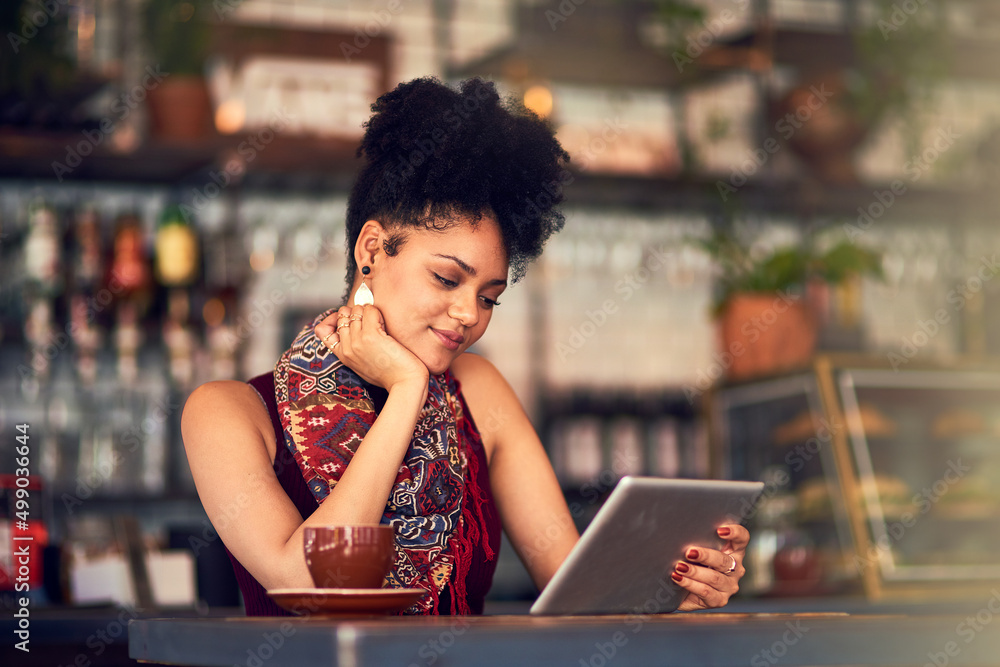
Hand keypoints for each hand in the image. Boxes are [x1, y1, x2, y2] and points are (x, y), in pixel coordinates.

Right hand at [314, 305, 428, 397]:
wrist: (405, 383)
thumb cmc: (390, 374)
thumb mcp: (363, 364)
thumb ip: (354, 349)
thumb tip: (354, 324)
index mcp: (342, 355)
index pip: (322, 330)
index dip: (334, 320)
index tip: (350, 321)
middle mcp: (347, 348)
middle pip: (342, 315)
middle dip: (356, 312)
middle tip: (371, 321)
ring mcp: (357, 341)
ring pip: (356, 310)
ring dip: (369, 311)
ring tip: (380, 324)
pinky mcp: (371, 336)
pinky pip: (370, 310)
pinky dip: (378, 312)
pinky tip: (385, 325)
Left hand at [672, 524, 749, 611]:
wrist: (681, 592)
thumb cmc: (691, 564)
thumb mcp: (697, 552)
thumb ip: (697, 541)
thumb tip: (681, 532)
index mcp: (733, 552)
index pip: (742, 539)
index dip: (735, 533)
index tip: (720, 530)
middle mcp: (735, 569)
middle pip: (724, 561)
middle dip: (705, 556)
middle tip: (689, 552)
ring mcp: (729, 586)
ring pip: (714, 578)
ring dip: (694, 571)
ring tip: (679, 567)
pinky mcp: (719, 600)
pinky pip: (705, 591)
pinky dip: (690, 584)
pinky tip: (678, 578)